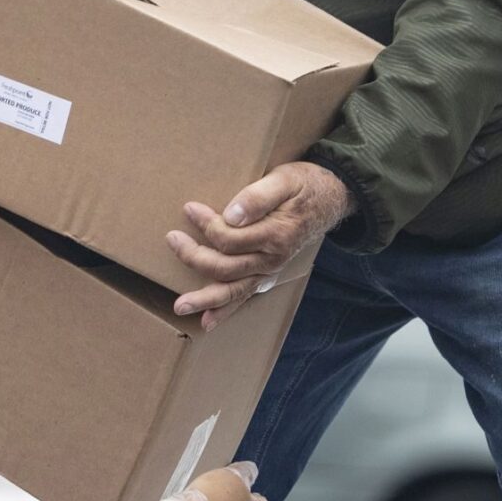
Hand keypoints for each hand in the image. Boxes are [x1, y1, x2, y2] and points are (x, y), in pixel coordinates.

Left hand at [168, 162, 349, 324]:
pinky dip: (225, 311)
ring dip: (205, 300)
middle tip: (172, 239)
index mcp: (275, 235)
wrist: (329, 198)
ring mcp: (269, 270)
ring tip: (180, 306)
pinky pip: (244, 296)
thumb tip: (232, 214)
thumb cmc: (303, 185)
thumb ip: (258, 197)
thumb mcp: (284, 179)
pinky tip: (207, 321)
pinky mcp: (266, 274)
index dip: (206, 225)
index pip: (231, 238)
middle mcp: (272, 259)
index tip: (189, 208)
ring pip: (234, 290)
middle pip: (226, 267)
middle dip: (194, 256)